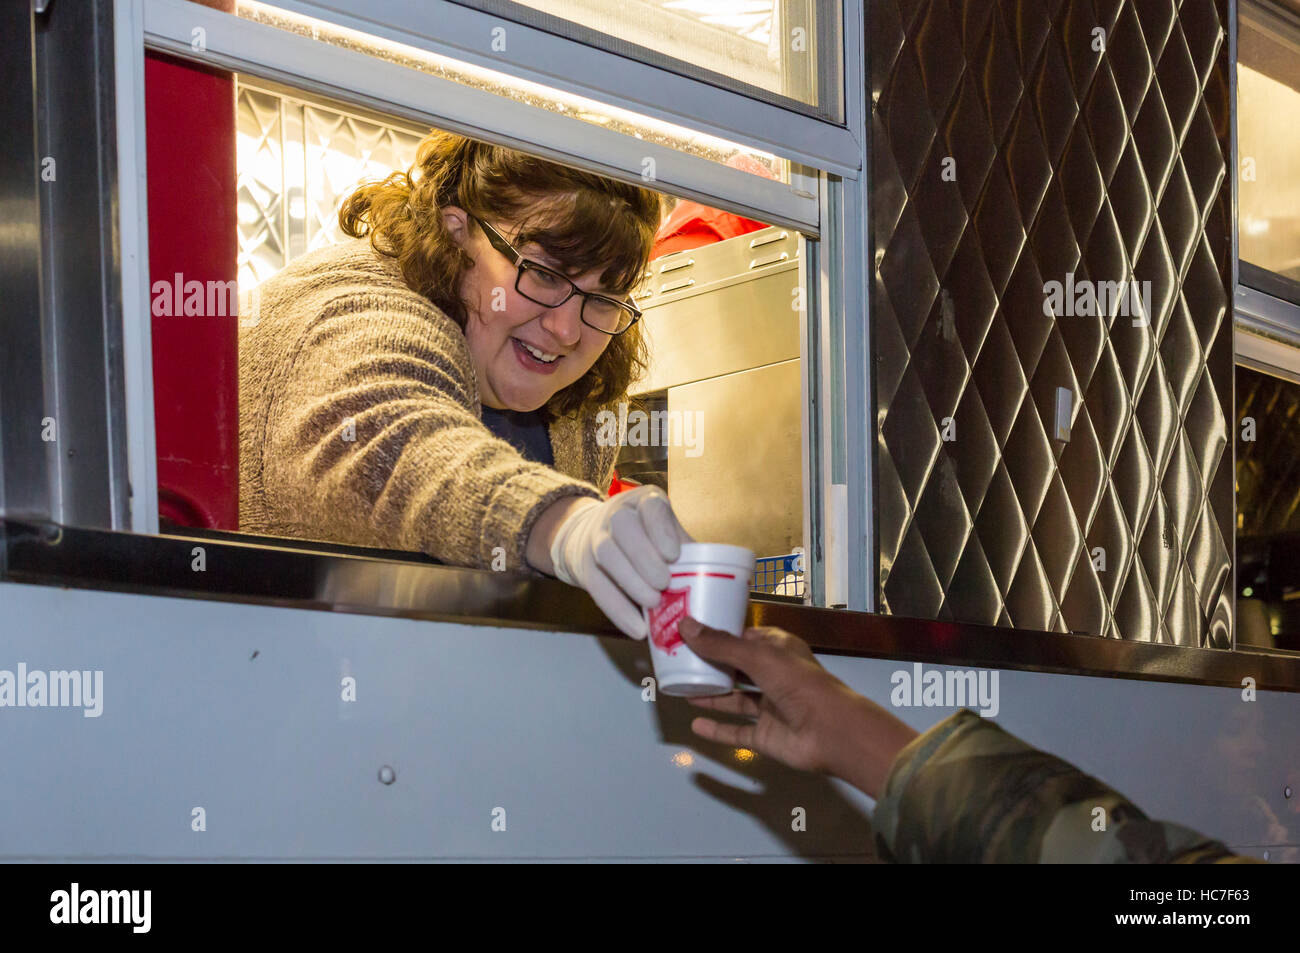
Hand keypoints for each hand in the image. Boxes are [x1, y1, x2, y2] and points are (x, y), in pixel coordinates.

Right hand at [548, 485, 692, 638]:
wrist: (591, 536)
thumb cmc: (645, 538)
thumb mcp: (665, 534)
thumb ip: (686, 551)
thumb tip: (716, 582)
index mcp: (645, 502)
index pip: (651, 507)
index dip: (660, 529)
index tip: (673, 554)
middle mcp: (616, 514)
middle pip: (624, 527)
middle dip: (644, 556)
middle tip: (664, 583)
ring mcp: (596, 538)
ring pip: (606, 554)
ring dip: (631, 581)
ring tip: (653, 603)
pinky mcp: (584, 566)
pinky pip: (597, 587)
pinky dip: (618, 610)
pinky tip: (636, 628)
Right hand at [678, 615, 917, 798]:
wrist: (831, 732)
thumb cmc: (799, 683)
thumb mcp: (758, 657)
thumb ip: (721, 645)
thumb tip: (685, 626)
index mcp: (778, 649)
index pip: (745, 637)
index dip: (719, 634)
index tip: (690, 630)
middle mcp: (774, 676)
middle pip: (737, 668)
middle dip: (711, 665)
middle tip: (679, 660)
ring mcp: (770, 707)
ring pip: (735, 699)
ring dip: (711, 695)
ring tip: (681, 688)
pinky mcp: (766, 736)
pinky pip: (737, 732)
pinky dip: (718, 729)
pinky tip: (695, 724)